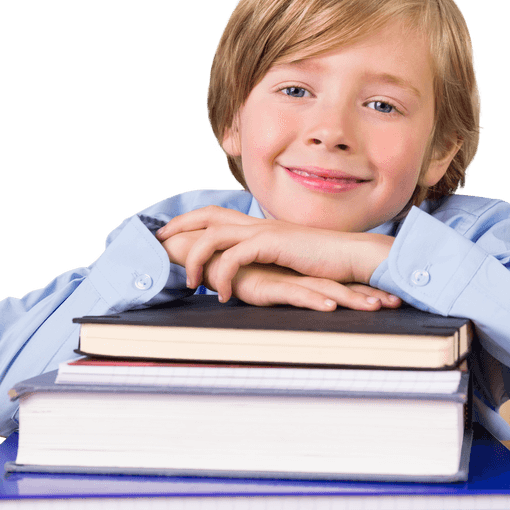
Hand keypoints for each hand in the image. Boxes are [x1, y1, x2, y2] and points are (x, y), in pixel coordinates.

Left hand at [157, 206, 393, 302]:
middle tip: (159, 243)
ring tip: (190, 282)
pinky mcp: (271, 244)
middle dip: (179, 226)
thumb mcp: (287, 258)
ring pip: (213, 235)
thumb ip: (267, 258)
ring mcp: (263, 231)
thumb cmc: (324, 261)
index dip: (189, 220)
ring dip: (195, 257)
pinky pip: (234, 257)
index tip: (168, 233)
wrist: (351, 255)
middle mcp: (257, 222)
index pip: (215, 213)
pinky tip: (225, 295)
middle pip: (206, 215)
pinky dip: (224, 275)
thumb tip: (249, 269)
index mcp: (259, 224)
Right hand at [225, 262, 399, 311]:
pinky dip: (314, 301)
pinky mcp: (270, 286)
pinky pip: (296, 294)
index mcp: (308, 278)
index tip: (394, 300)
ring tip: (375, 307)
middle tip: (398, 302)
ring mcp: (289, 280)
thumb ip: (293, 291)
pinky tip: (330, 306)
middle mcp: (303, 277)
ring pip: (327, 291)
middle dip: (371, 296)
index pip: (344, 285)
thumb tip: (317, 302)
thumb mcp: (275, 286)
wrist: (213, 260)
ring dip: (352, 299)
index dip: (368, 292)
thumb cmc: (243, 274)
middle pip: (344, 288)